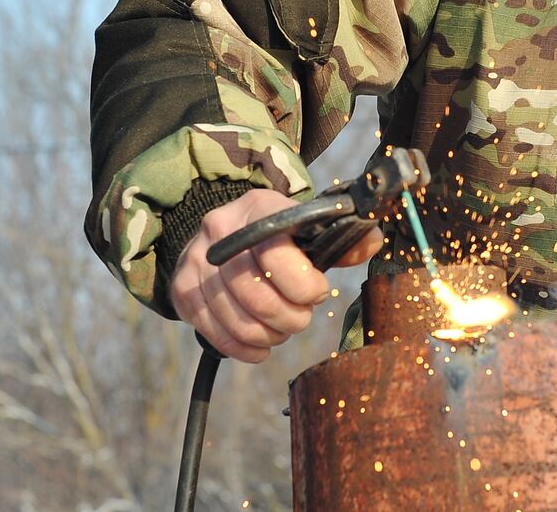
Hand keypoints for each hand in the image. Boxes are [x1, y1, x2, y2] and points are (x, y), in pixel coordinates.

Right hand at [169, 188, 382, 362]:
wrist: (230, 232)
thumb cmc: (283, 235)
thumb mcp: (309, 228)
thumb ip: (343, 239)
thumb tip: (372, 242)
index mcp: (258, 208)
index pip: (276, 252)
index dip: (304, 283)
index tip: (319, 292)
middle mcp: (220, 230)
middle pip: (255, 292)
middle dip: (289, 316)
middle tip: (302, 318)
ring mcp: (195, 261)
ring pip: (236, 318)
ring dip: (269, 334)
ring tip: (284, 328)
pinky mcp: (183, 291)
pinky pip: (215, 333)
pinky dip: (245, 348)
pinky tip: (263, 345)